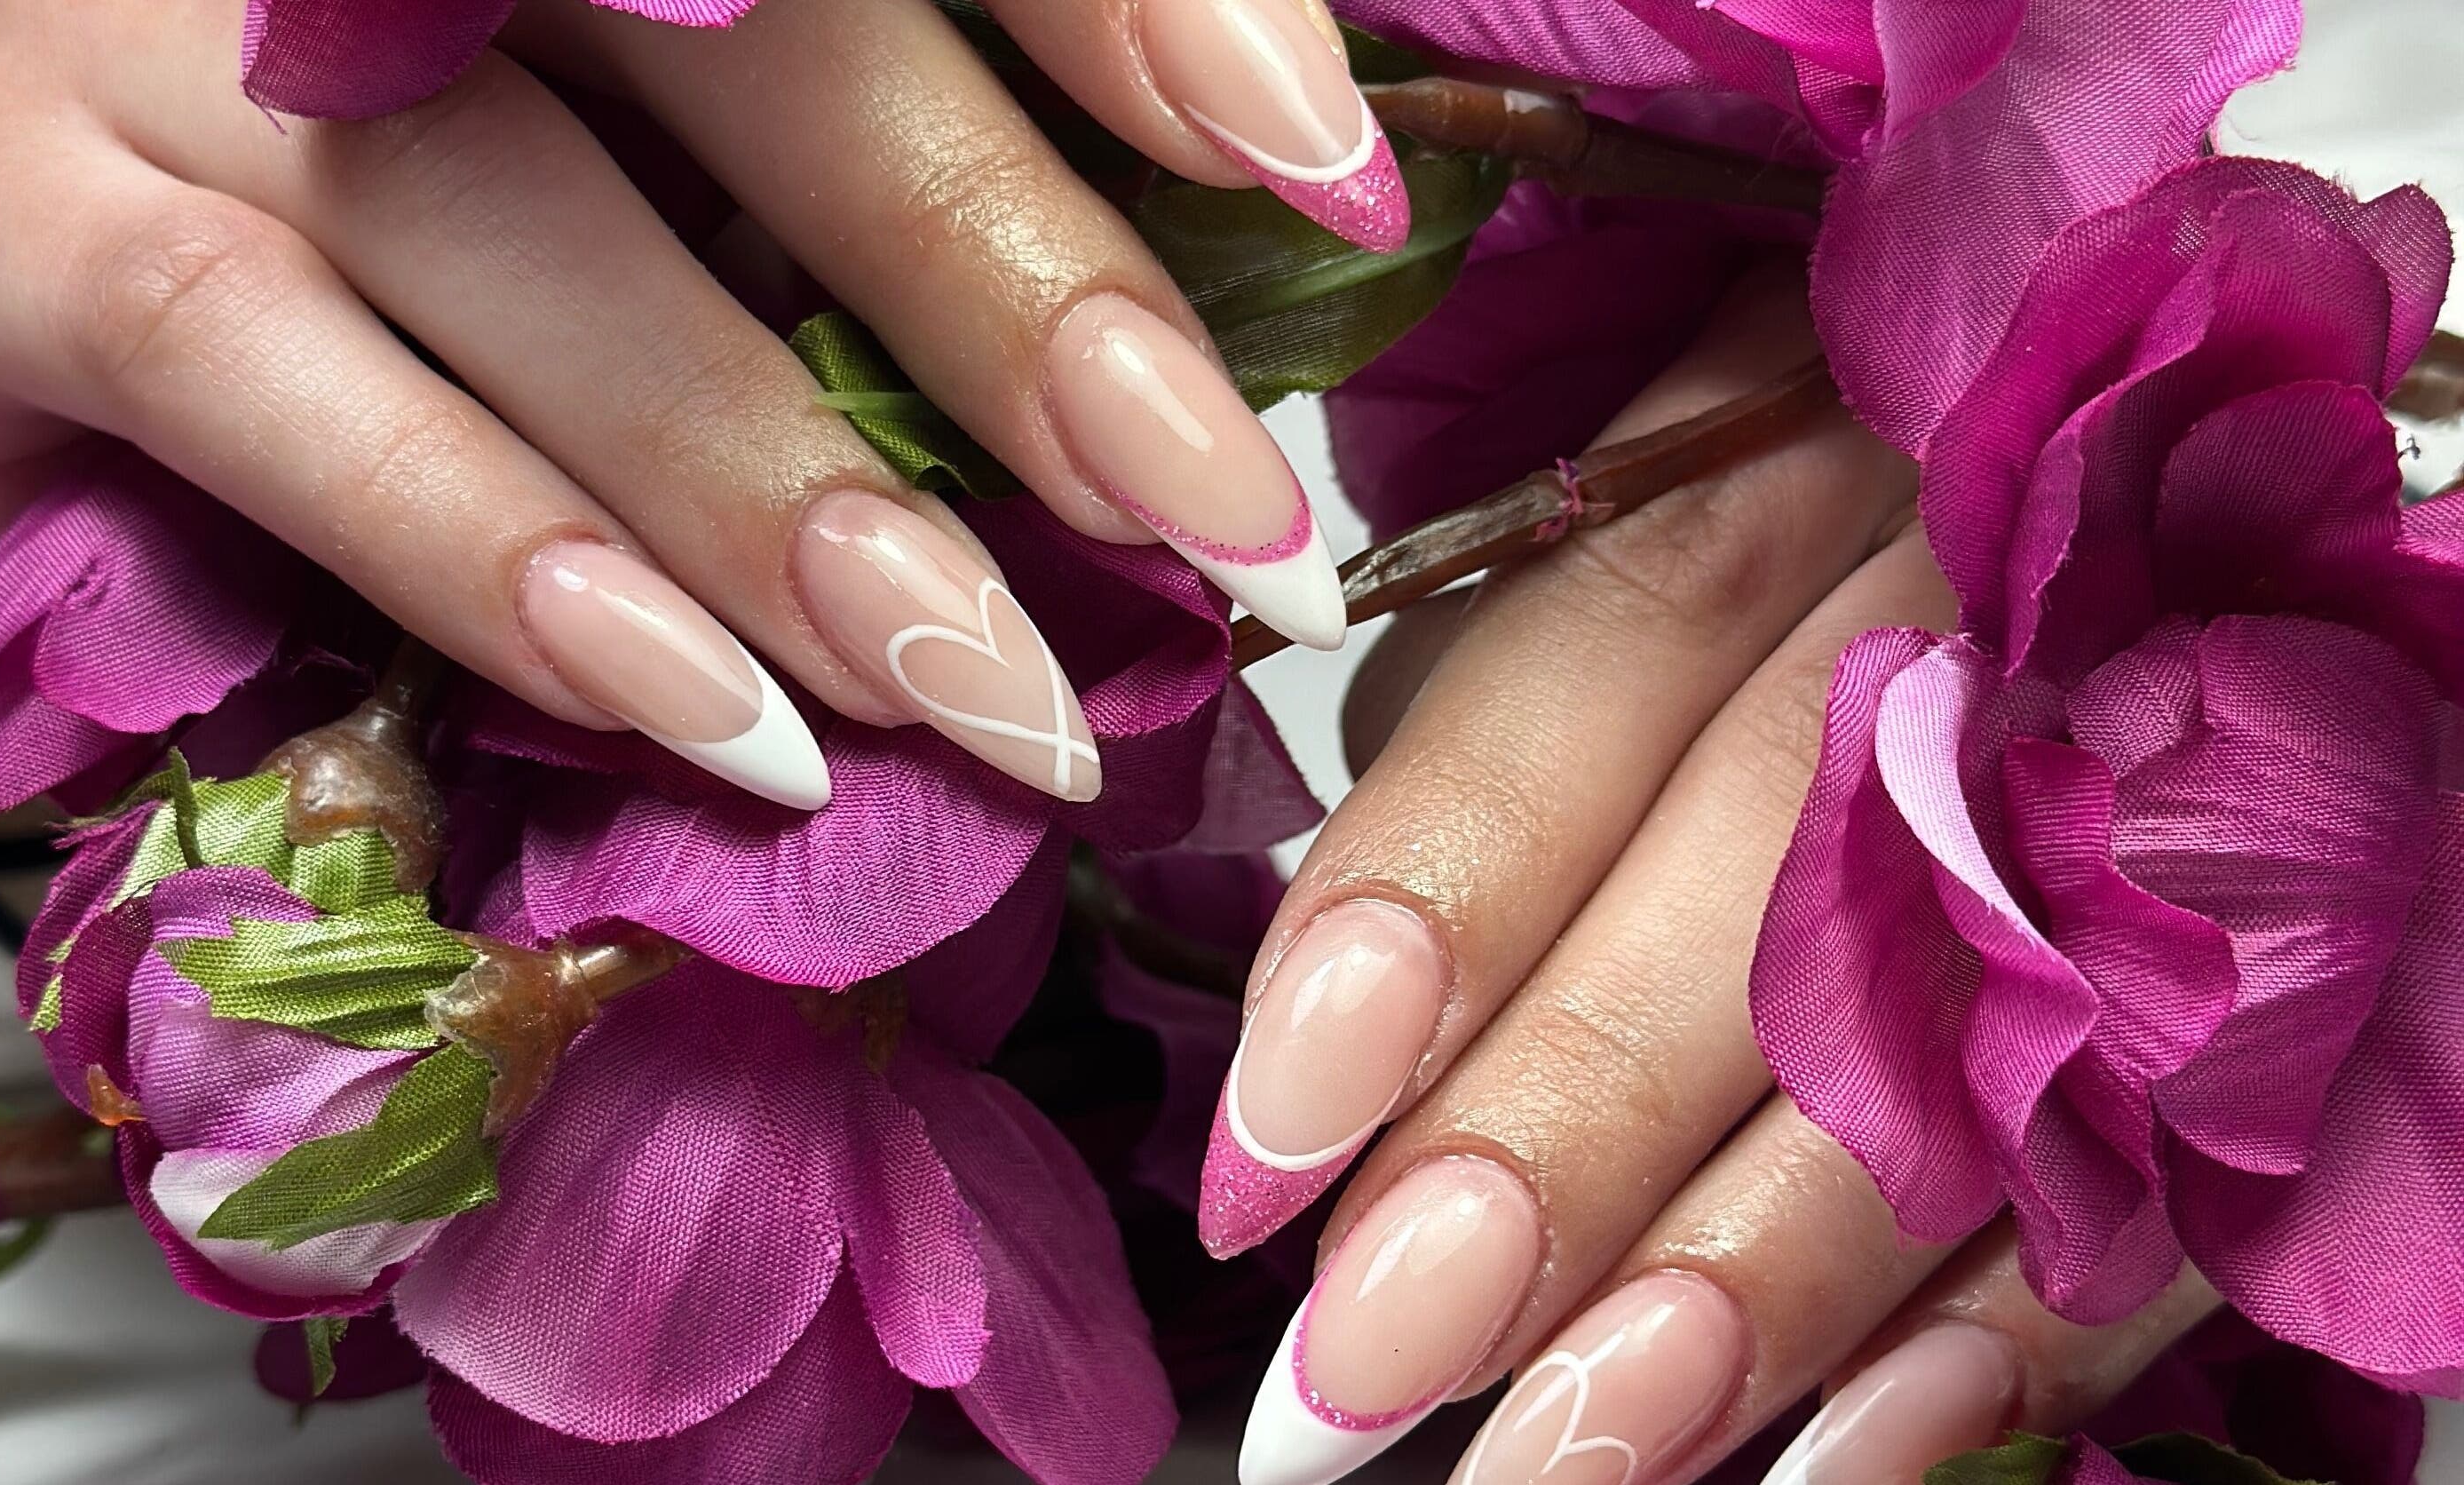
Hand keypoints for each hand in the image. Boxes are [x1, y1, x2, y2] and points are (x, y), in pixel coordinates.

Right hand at [0, 0, 1389, 810]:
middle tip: (1203, 502)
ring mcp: (143, 32)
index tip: (1316, 167)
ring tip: (976, 686)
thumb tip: (1211, 416)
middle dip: (997, 274)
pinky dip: (486, 543)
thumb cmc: (466, 387)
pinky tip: (690, 707)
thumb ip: (897, 294)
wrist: (95, 499)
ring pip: (500, 205)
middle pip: (728, 23)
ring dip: (766, 473)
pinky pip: (249, 358)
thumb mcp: (716, 295)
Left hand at [1205, 270, 2224, 1484]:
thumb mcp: (1609, 540)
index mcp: (1806, 420)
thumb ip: (1483, 737)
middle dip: (1572, 1124)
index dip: (1439, 890)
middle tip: (1378, 1346)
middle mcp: (2007, 560)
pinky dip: (2017, 1324)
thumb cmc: (1776, 539)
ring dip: (1762, 1270)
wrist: (2128, 479)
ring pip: (1986, 1018)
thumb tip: (1328, 1039)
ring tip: (1568, 1446)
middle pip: (1791, 855)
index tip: (1276, 1131)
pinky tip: (1843, 1452)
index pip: (1610, 644)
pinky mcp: (2288, 943)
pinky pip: (2174, 1149)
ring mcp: (2175, 752)